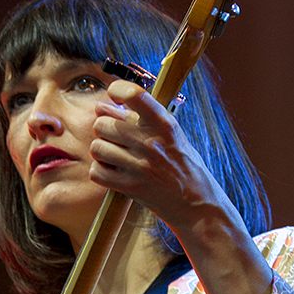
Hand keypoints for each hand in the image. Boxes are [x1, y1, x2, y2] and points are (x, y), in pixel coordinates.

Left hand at [89, 79, 222, 238]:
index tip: (114, 97)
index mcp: (164, 123)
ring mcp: (140, 165)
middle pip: (102, 123)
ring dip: (102, 152)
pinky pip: (97, 171)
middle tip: (117, 139)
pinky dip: (101, 172)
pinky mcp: (130, 186)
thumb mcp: (173, 134)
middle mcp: (151, 142)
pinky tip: (114, 172)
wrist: (196, 203)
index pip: (133, 94)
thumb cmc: (181, 165)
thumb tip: (104, 106)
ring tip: (116, 157)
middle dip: (105, 130)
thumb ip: (142, 119)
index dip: (116, 91)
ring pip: (97, 147)